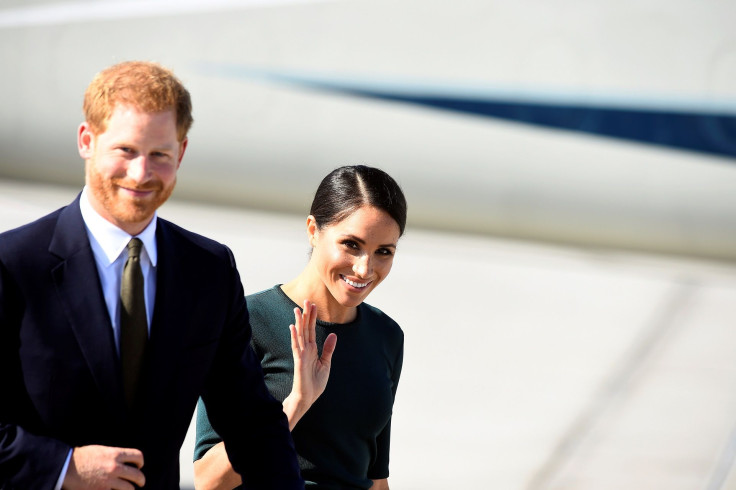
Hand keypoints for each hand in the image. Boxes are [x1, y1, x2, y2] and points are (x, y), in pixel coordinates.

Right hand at [62, 445, 144, 489]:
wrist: (65, 467)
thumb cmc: (82, 457)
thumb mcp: (101, 450)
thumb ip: (115, 455)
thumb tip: (125, 461)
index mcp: (115, 454)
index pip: (138, 456)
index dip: (140, 462)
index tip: (139, 465)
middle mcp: (115, 467)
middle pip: (137, 475)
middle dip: (141, 480)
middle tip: (140, 483)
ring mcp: (108, 481)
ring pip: (129, 489)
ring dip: (130, 489)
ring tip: (129, 489)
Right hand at [283, 300, 336, 429]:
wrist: (308, 398)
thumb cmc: (315, 383)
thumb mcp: (326, 363)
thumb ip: (328, 349)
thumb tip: (333, 335)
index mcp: (312, 349)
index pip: (311, 330)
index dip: (312, 317)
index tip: (313, 305)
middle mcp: (305, 349)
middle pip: (305, 328)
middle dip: (306, 315)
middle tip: (306, 300)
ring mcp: (301, 354)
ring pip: (300, 334)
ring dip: (299, 322)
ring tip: (298, 309)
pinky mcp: (299, 361)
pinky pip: (296, 346)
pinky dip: (295, 336)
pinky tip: (293, 326)